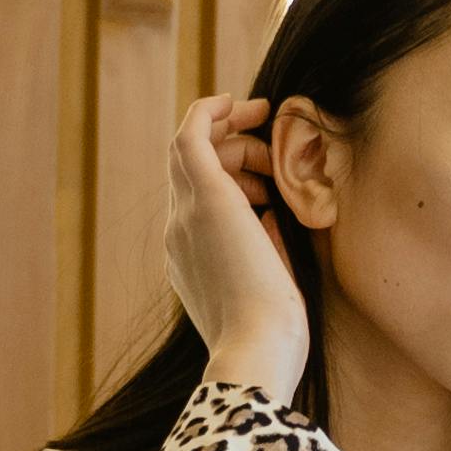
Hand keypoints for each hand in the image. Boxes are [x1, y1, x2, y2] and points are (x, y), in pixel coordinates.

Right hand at [164, 91, 309, 406]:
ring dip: (231, 136)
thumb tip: (273, 214)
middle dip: (232, 152)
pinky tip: (233, 100)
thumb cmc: (272, 333)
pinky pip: (190, 136)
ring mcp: (185, 215)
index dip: (229, 178)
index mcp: (190, 261)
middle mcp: (178, 234)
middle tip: (272, 155)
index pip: (198, 202)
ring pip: (191, 151)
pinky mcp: (203, 197)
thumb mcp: (269, 285)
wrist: (256, 350)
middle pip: (192, 171)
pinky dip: (208, 112)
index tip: (263, 175)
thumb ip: (265, 248)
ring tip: (267, 141)